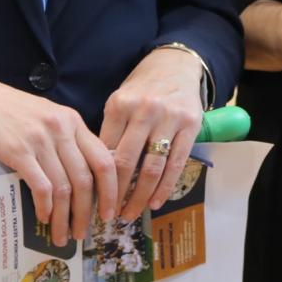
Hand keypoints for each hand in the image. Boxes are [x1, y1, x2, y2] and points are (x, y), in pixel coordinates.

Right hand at [0, 66, 117, 245]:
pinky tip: (44, 217)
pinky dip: (45, 207)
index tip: (109, 212)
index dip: (111, 190)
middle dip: (88, 212)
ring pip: (64, 187)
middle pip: (86, 178)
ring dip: (65, 217)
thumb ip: (66, 138)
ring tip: (62, 235)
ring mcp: (40, 140)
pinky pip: (40, 186)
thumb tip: (81, 174)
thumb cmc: (8, 109)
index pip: (103, 159)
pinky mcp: (18, 151)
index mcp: (72, 120)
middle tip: (83, 232)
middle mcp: (61, 129)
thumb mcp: (46, 115)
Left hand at [99, 47, 205, 216]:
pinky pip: (176, 163)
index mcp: (119, 105)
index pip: (104, 150)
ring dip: (140, 196)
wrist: (174, 66)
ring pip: (151, 167)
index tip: (91, 199)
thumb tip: (97, 173)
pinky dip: (165, 188)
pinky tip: (155, 202)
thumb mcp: (119, 103)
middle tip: (109, 215)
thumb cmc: (141, 90)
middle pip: (125, 162)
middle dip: (115, 193)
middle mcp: (144, 110)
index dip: (97, 177)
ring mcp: (168, 118)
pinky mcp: (190, 125)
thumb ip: (111, 132)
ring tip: (130, 213)